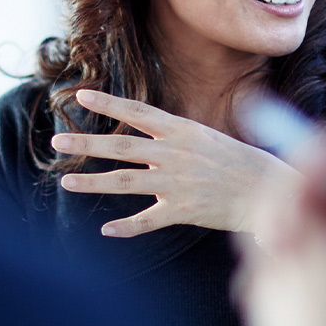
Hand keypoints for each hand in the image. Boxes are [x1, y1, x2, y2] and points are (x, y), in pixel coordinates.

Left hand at [50, 89, 300, 237]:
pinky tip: (106, 229)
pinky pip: (147, 220)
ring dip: (92, 183)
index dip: (108, 104)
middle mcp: (175, 154)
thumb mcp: (206, 136)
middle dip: (86, 144)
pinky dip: (125, 226)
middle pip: (121, 148)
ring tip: (65, 182)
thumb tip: (145, 130)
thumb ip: (173, 136)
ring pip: (125, 182)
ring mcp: (177, 183)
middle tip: (57, 141)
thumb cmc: (236, 161)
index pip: (137, 113)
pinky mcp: (183, 210)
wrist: (267, 190)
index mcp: (181, 131)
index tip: (80, 95)